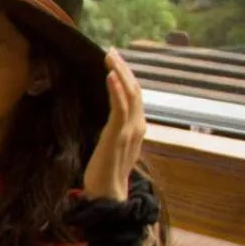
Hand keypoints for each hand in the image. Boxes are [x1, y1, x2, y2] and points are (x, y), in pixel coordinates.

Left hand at [82, 50, 145, 201]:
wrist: (108, 194)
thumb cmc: (106, 172)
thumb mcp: (112, 146)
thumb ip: (114, 131)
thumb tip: (108, 120)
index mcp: (136, 128)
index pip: (134, 96)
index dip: (126, 77)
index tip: (114, 61)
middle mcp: (137, 126)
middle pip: (135, 90)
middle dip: (124, 69)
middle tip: (112, 51)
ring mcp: (130, 130)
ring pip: (130, 94)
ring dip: (120, 72)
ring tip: (111, 56)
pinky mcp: (118, 135)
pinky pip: (120, 108)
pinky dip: (117, 89)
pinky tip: (111, 76)